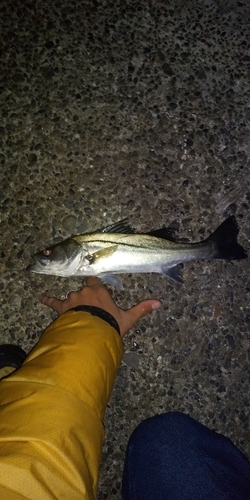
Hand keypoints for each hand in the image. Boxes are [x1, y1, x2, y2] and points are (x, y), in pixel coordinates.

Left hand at [39, 277, 160, 338]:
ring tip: (76, 315)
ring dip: (73, 303)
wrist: (92, 334)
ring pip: (71, 297)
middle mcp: (84, 291)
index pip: (95, 282)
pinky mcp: (62, 308)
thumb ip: (142, 309)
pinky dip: (47, 300)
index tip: (97, 291)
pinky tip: (40, 298)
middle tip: (90, 310)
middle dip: (85, 298)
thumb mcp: (128, 318)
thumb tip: (159, 303)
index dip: (95, 286)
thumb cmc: (110, 324)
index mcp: (99, 291)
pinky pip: (53, 302)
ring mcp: (72, 299)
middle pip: (83, 290)